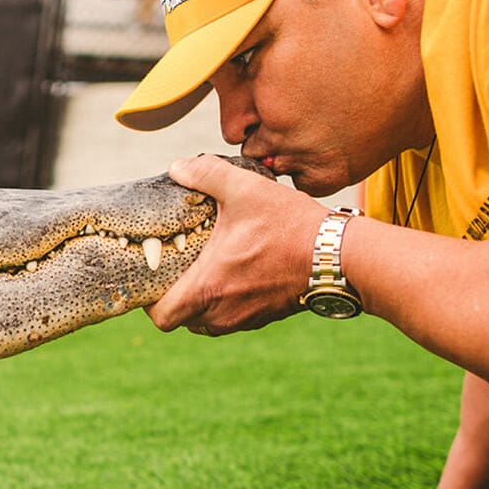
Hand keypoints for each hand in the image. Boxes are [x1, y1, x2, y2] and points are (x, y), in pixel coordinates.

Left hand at [146, 154, 328, 334]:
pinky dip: (225, 300)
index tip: (154, 276)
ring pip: (206, 321)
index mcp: (208, 287)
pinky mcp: (264, 318)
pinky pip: (231, 317)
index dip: (150, 301)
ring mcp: (244, 319)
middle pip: (181, 319)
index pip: (161, 316)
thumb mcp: (245, 189)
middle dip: (175, 296)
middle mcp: (222, 312)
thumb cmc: (289, 225)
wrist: (338, 256)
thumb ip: (206, 174)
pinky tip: (234, 270)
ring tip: (205, 267)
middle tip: (178, 267)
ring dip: (201, 299)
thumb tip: (178, 168)